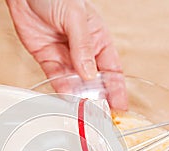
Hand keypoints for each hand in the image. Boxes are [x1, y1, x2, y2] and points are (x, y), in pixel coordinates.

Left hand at [6, 0, 126, 109]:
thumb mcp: (76, 17)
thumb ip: (83, 46)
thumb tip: (89, 73)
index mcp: (99, 39)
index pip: (112, 70)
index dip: (117, 90)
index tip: (119, 107)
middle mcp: (84, 52)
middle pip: (94, 81)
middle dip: (97, 99)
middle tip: (99, 116)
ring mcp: (66, 57)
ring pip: (75, 83)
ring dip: (78, 98)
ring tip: (83, 112)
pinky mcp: (49, 60)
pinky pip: (56, 79)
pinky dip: (61, 90)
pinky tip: (66, 100)